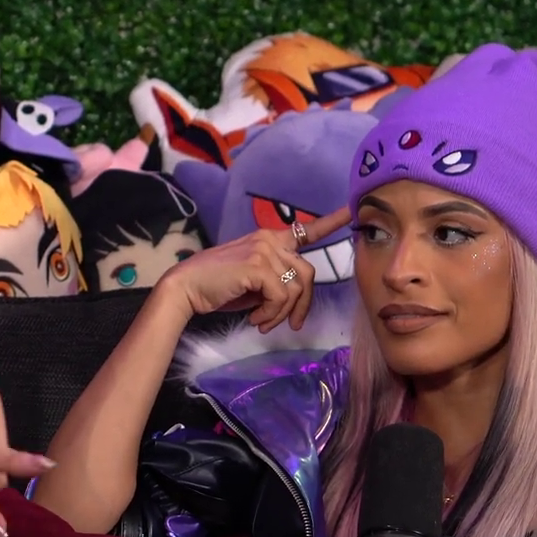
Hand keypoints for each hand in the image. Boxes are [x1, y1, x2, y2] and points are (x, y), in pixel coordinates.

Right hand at [156, 208, 349, 332]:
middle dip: (303, 305)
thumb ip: (273, 281)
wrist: (185, 287)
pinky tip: (254, 319)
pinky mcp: (258, 266)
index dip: (330, 222)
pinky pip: (282, 297)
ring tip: (262, 322)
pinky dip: (271, 314)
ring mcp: (264, 251)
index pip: (305, 230)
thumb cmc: (215, 287)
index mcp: (268, 240)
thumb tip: (289, 301)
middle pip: (308, 274)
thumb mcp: (251, 282)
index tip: (351, 211)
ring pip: (296, 288)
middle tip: (289, 325)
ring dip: (282, 313)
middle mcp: (269, 240)